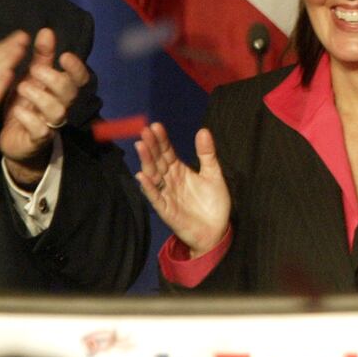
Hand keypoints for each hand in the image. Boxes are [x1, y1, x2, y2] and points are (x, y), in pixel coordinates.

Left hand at [0, 27, 89, 186]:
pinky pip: (40, 131)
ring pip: (58, 111)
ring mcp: (50, 124)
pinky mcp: (37, 140)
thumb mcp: (32, 78)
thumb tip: (46, 31)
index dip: (76, 67)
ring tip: (22, 88)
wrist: (14, 141)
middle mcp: (60, 106)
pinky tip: (17, 111)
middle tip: (34, 70)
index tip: (64, 56)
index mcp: (60, 90)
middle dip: (54, 78)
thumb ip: (41, 57)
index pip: (80, 78)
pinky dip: (29, 119)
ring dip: (41, 97)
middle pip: (70, 92)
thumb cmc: (26, 105)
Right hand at [135, 124, 230, 256]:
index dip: (161, 140)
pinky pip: (155, 197)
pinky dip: (149, 187)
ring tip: (141, 146)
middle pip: (158, 161)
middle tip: (145, 130)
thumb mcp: (213, 174)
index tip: (155, 126)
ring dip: (147, 161)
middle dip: (151, 146)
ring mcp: (167, 195)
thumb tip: (203, 130)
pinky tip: (142, 175)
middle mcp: (170, 181)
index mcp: (180, 171)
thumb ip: (207, 154)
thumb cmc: (213, 203)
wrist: (217, 231)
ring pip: (154, 176)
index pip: (167, 152)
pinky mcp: (166, 210)